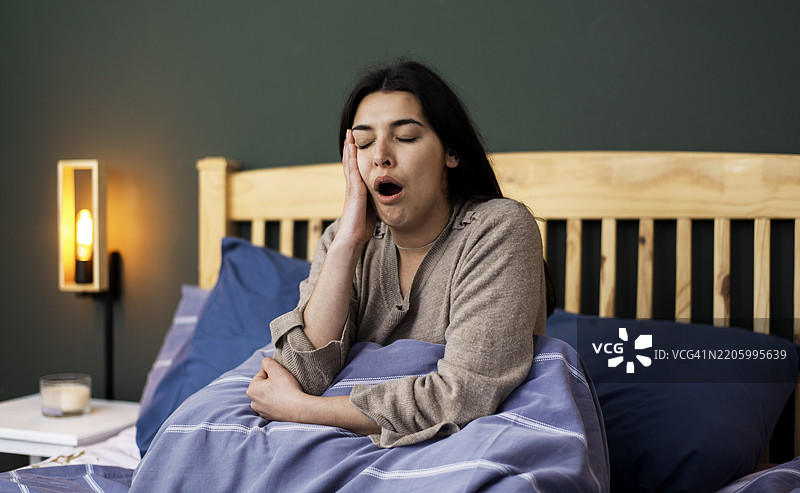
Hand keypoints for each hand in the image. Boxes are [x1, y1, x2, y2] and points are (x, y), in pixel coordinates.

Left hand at [246, 357, 307, 422]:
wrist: (299, 409)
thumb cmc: (287, 389)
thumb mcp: (276, 369)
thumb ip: (267, 361)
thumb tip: (264, 363)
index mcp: (251, 390)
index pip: (262, 374)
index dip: (273, 373)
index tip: (281, 378)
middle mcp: (253, 402)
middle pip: (263, 385)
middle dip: (272, 383)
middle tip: (284, 384)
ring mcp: (261, 411)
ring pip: (267, 395)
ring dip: (274, 393)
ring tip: (285, 393)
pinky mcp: (269, 417)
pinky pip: (272, 405)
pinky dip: (277, 402)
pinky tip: (285, 401)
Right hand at [336, 129, 376, 249]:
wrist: (352, 238)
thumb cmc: (362, 228)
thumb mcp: (373, 211)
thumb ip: (377, 202)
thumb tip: (388, 199)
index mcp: (357, 191)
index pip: (356, 169)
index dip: (355, 157)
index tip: (357, 144)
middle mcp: (352, 187)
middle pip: (350, 162)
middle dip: (350, 147)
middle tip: (350, 133)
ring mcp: (351, 187)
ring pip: (349, 163)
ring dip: (349, 147)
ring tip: (349, 134)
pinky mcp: (354, 190)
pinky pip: (352, 170)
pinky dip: (351, 157)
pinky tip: (352, 146)